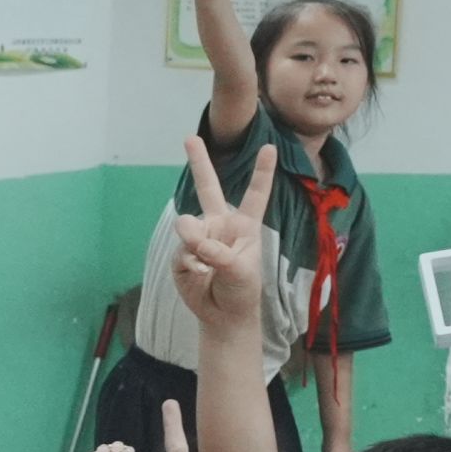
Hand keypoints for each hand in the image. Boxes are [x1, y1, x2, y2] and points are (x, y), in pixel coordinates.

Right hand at [168, 139, 277, 330]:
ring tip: (207, 266)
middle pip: (208, 188)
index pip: (255, 195)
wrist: (222, 314)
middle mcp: (220, 225)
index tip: (270, 147)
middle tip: (190, 137)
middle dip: (199, 162)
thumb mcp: (241, 272)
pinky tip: (198, 275)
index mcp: (244, 225)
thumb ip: (219, 254)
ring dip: (194, 243)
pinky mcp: (181, 253)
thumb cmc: (242, 290)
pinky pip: (180, 251)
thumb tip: (193, 239)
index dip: (261, 172)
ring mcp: (199, 237)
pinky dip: (188, 264)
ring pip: (188, 226)